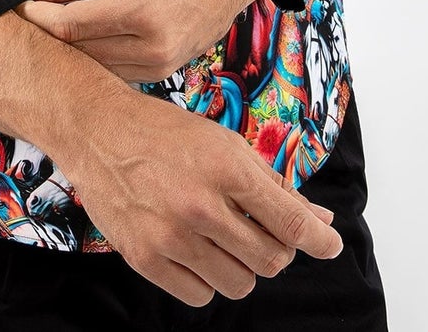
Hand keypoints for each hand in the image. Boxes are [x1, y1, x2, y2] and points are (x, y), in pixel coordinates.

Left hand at [0, 0, 270, 82]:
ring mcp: (159, 66)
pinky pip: (116, 73)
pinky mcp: (163, 75)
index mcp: (136, 11)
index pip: (68, 25)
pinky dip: (96, 59)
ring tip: (54, 30)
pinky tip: (85, 44)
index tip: (15, 5)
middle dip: (49, 35)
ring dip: (71, 51)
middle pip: (79, 51)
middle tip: (26, 18)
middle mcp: (150, 47)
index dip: (36, 17)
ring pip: (95, 68)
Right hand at [57, 86, 342, 305]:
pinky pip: (200, 296)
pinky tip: (195, 250)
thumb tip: (319, 220)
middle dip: (275, 249)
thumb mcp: (224, 144)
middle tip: (259, 230)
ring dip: (241, 266)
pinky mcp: (144, 258)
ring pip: (239, 284)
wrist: (99, 131)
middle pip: (271, 260)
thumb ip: (272, 184)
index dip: (319, 241)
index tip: (328, 245)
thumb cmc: (165, 133)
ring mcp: (170, 235)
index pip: (290, 223)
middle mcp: (200, 205)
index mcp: (226, 168)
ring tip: (221, 237)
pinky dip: (206, 279)